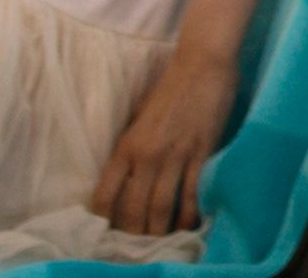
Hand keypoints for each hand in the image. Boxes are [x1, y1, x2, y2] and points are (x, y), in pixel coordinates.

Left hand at [90, 43, 231, 239]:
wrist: (202, 62)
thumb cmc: (170, 85)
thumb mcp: (139, 116)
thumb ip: (132, 143)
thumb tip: (128, 169)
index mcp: (125, 147)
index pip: (105, 196)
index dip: (105, 220)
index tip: (108, 232)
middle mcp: (146, 156)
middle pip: (134, 209)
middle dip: (134, 233)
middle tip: (138, 246)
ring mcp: (174, 156)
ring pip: (161, 207)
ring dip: (160, 230)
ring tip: (162, 242)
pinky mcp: (200, 152)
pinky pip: (193, 193)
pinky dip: (190, 214)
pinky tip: (190, 224)